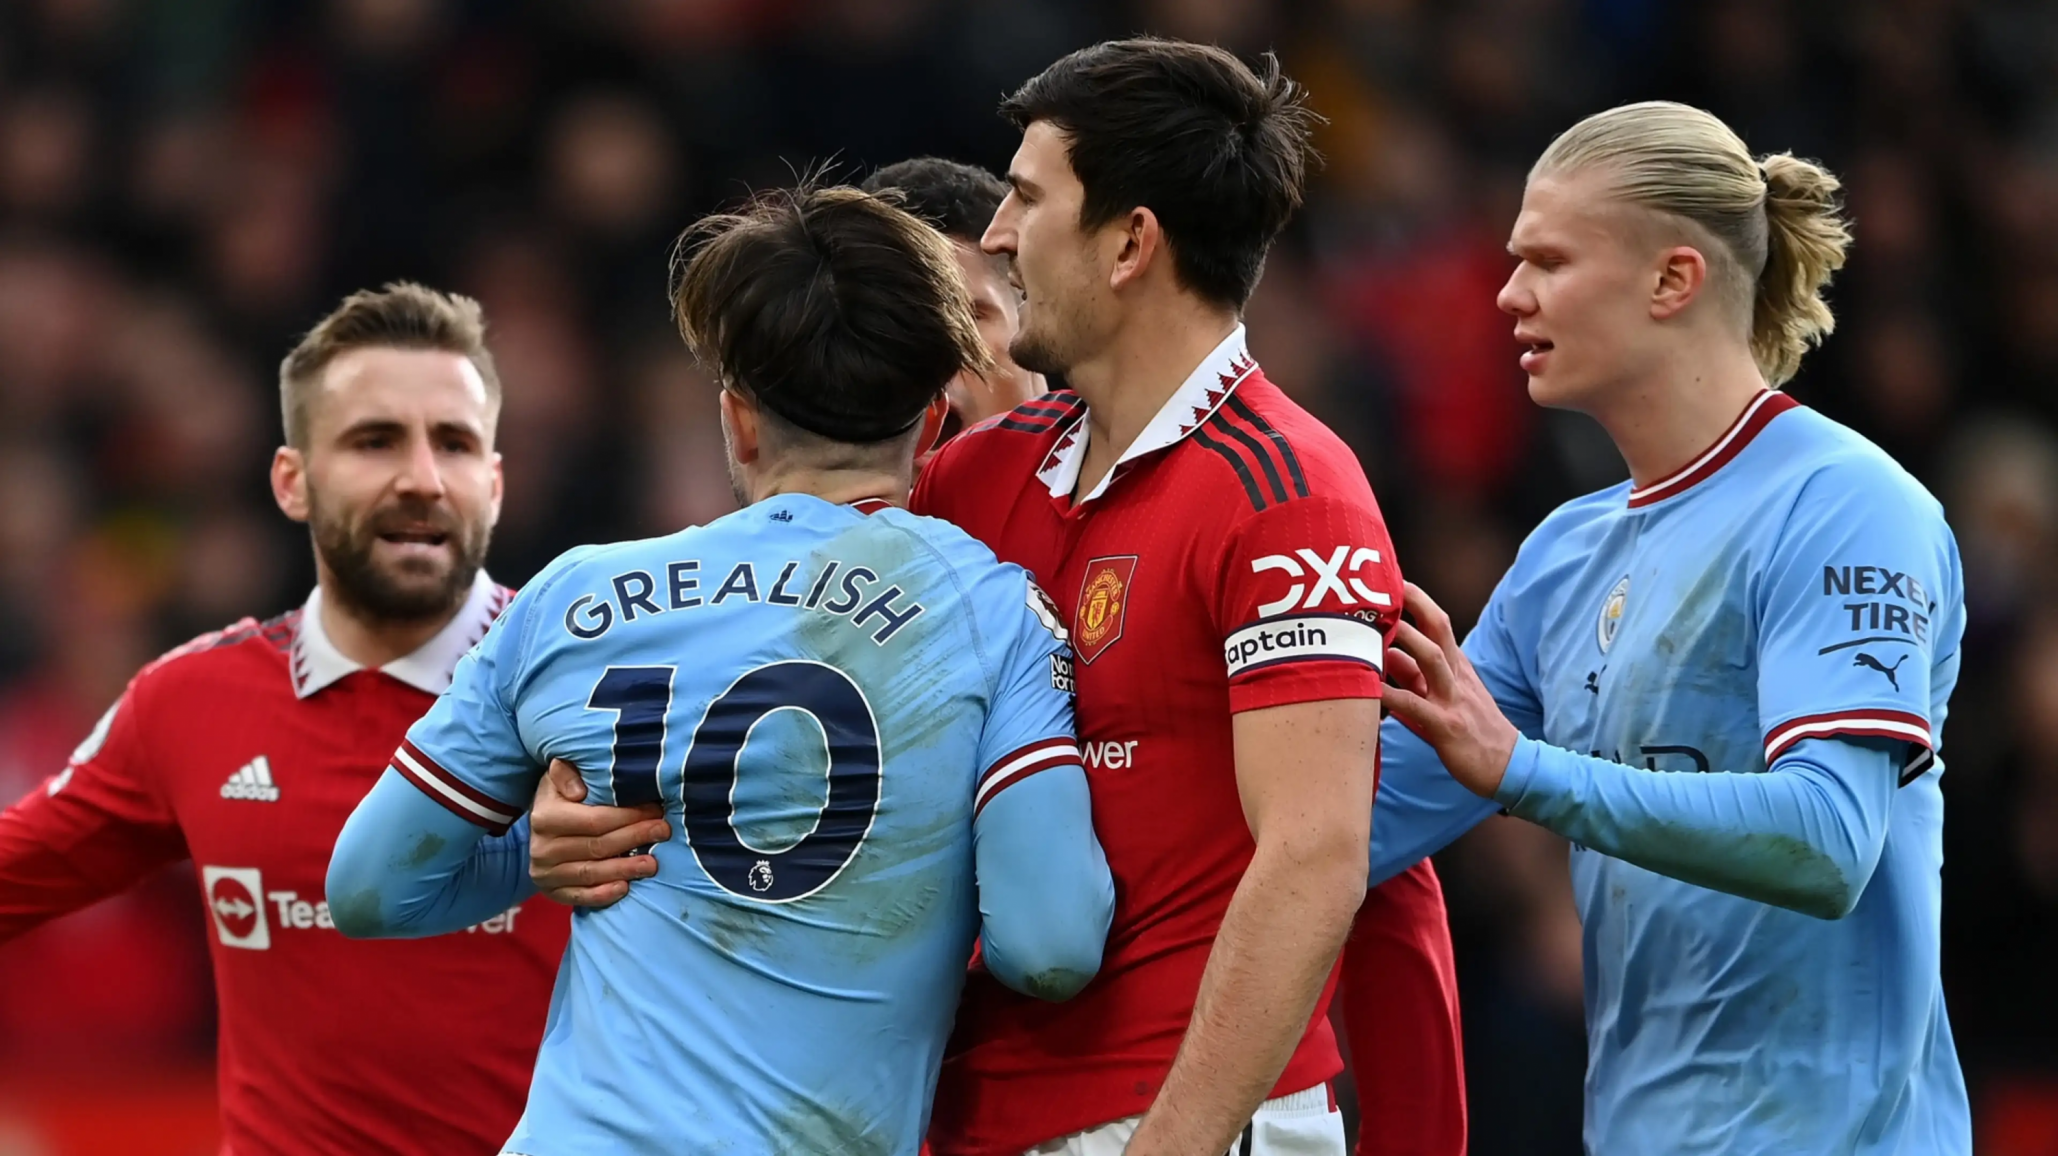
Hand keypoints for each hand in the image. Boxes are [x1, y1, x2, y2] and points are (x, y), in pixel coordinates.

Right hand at [528, 759, 668, 907]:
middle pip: (598, 846)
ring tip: (652, 864)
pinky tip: (625, 888)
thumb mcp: (559, 776)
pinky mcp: (551, 892)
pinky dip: (603, 895)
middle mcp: (542, 848)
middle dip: (635, 838)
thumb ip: (565, 773)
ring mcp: (545, 873)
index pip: (595, 820)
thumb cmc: (560, 796)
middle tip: (663, 832)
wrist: (540, 826)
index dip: (628, 817)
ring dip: (625, 869)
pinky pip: (579, 897)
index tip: (655, 811)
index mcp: (545, 817)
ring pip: (592, 873)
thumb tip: (579, 791)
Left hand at [1382, 582, 1520, 798]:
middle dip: (1414, 604)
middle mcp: (1456, 675)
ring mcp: (1453, 698)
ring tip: (1378, 626)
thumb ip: (1413, 674)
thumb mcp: (1443, 694)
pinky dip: (1392, 695)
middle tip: (1383, 586)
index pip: (1438, 622)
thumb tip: (1384, 652)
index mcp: (1456, 665)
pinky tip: (1370, 689)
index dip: (1416, 600)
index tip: (1392, 580)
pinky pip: (1416, 706)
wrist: (1506, 765)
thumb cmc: (1471, 728)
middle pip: (1439, 628)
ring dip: (1406, 640)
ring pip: (1431, 658)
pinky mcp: (1447, 725)